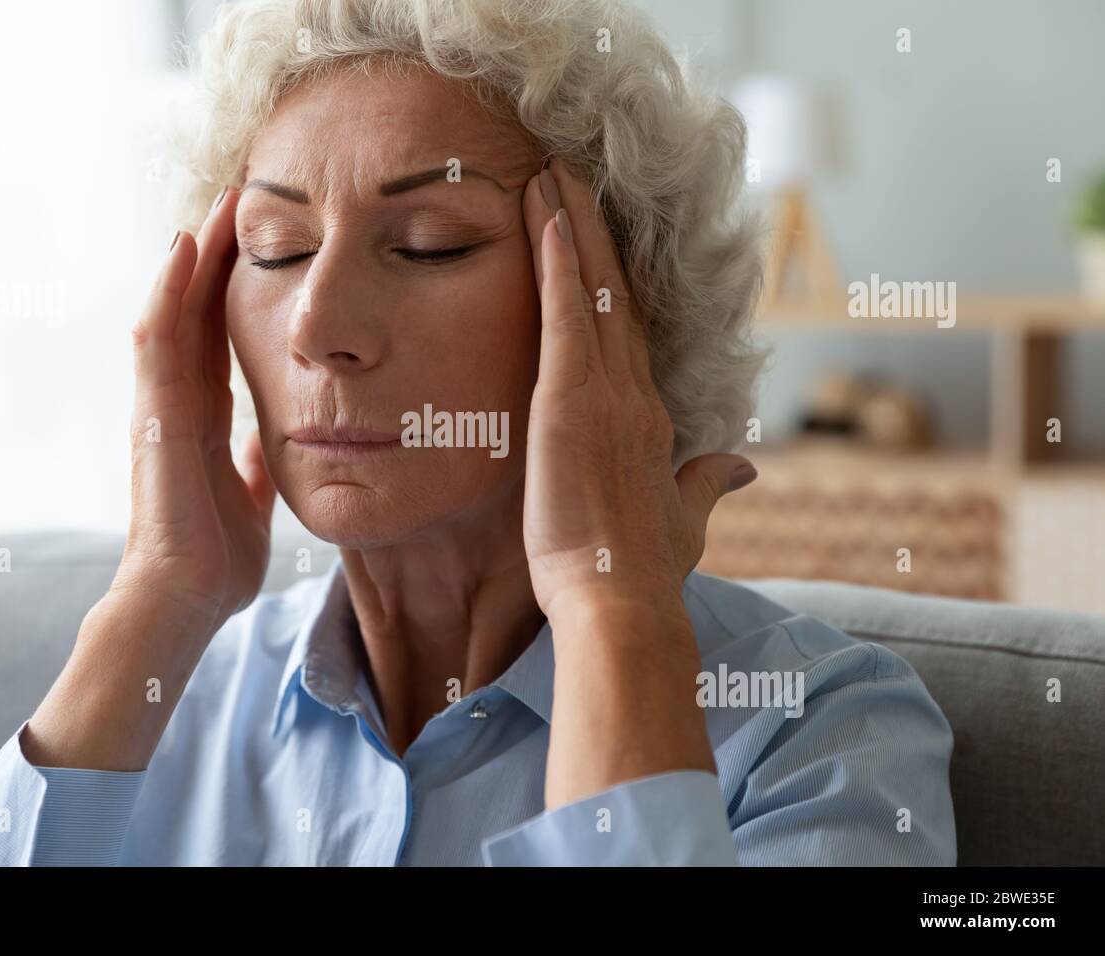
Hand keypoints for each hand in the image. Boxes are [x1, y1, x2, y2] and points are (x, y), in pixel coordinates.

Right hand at [113, 187, 275, 631]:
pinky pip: (158, 338)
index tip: (264, 248)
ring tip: (218, 204)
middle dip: (219, 258)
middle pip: (197, 313)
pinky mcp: (152, 413)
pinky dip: (169, 290)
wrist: (185, 601)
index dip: (237, 293)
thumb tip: (275, 439)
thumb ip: (258, 463)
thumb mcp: (254, 498)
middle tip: (243, 202)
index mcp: (205, 421)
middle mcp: (179, 403)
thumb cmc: (216, 561)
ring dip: (194, 257)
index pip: (219, 340)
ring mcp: (160, 404)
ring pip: (174, 311)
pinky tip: (186, 246)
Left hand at [520, 162, 756, 620]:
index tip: (599, 237)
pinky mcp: (570, 405)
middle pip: (615, 294)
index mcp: (651, 419)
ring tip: (547, 172)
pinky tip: (545, 221)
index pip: (630, 332)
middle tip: (570, 173)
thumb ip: (708, 481)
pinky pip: (566, 318)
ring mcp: (606, 395)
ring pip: (591, 291)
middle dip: (593, 231)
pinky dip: (558, 267)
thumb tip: (741, 464)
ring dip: (569, 227)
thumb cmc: (644, 574)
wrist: (623, 607)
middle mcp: (634, 395)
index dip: (616, 279)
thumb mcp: (684, 520)